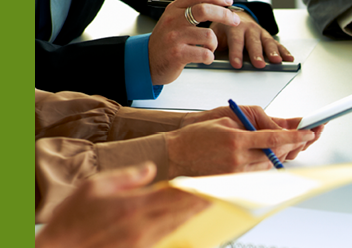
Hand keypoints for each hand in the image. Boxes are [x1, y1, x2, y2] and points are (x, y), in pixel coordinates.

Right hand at [35, 163, 209, 247]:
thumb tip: (150, 169)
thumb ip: (126, 177)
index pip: (175, 195)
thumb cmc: (71, 221)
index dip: (198, 190)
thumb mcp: (93, 187)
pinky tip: (187, 227)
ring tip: (211, 208)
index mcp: (133, 206)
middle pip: (182, 213)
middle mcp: (141, 227)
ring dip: (194, 218)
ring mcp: (142, 244)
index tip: (214, 184)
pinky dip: (178, 234)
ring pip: (178, 228)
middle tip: (222, 195)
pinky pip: (166, 242)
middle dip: (203, 203)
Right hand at [148, 0, 241, 84]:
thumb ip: (191, 11)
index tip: (229, 2)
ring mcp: (174, 37)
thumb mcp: (174, 20)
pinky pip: (205, 53)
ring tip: (208, 48)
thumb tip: (221, 6)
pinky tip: (204, 58)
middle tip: (235, 21)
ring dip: (214, 44)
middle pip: (204, 10)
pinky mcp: (177, 54)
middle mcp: (173, 20)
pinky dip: (209, 57)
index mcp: (174, 9)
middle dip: (225, 15)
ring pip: (208, 35)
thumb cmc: (167, 41)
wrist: (148, 62)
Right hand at [165, 117, 316, 176]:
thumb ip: (252, 123)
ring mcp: (234, 172)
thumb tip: (276, 127)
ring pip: (268, 166)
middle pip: (275, 155)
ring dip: (276, 155)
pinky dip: (263, 164)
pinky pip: (256, 174)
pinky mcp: (231, 181)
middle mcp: (238, 159)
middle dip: (289, 146)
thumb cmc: (195, 136)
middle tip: (297, 138)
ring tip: (276, 145)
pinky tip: (261, 156)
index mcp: (237, 140)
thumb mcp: (225, 119)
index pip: (275, 139)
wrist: (173, 155)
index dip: (296, 136)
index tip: (309, 133)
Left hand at [211, 11, 293, 68]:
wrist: (234, 14)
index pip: (235, 40)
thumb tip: (204, 54)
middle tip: (259, 64)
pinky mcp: (267, 37)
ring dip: (273, 52)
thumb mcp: (214, 32)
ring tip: (276, 61)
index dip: (236, 52)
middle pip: (253, 42)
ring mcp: (260, 32)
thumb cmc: (223, 27)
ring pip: (267, 42)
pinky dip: (283, 51)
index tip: (236, 64)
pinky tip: (288, 58)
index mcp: (234, 26)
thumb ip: (211, 43)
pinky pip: (277, 44)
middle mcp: (249, 28)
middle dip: (257, 53)